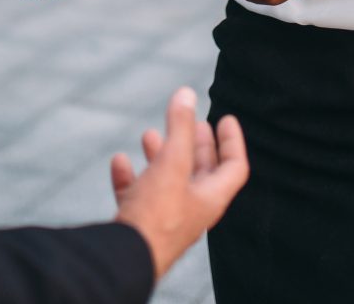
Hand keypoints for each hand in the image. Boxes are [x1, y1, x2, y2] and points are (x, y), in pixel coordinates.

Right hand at [112, 87, 248, 278]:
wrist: (123, 258)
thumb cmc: (156, 216)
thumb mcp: (172, 164)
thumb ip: (180, 128)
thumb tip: (187, 93)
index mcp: (209, 199)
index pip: (234, 167)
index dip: (232, 141)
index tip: (226, 119)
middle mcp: (190, 210)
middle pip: (201, 172)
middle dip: (196, 144)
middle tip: (194, 122)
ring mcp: (163, 219)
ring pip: (166, 182)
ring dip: (160, 156)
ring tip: (150, 134)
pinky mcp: (138, 225)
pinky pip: (137, 195)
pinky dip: (129, 176)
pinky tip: (119, 162)